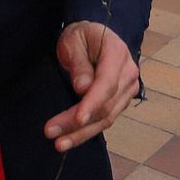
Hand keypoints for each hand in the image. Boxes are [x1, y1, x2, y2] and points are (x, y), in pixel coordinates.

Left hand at [45, 22, 139, 151]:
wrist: (95, 37)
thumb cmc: (81, 36)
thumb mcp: (72, 40)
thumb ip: (78, 62)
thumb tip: (82, 88)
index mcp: (117, 52)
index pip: (107, 83)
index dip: (92, 103)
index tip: (77, 119)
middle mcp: (128, 73)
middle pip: (106, 105)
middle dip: (78, 123)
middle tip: (51, 133)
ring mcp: (127, 89)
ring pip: (106, 117)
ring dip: (82, 133)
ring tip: (58, 143)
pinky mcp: (120, 101)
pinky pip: (105, 119)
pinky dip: (87, 131)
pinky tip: (69, 139)